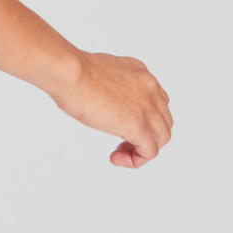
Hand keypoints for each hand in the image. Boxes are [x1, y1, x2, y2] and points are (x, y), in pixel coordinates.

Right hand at [50, 51, 172, 167]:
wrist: (69, 74)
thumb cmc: (72, 73)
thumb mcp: (102, 74)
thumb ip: (111, 87)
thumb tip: (105, 100)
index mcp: (142, 75)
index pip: (158, 103)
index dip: (144, 120)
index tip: (122, 126)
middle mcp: (150, 89)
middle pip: (163, 122)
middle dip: (145, 136)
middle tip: (121, 143)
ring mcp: (146, 108)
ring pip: (161, 138)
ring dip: (141, 149)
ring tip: (119, 154)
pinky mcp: (137, 125)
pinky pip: (149, 152)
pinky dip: (136, 159)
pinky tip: (116, 158)